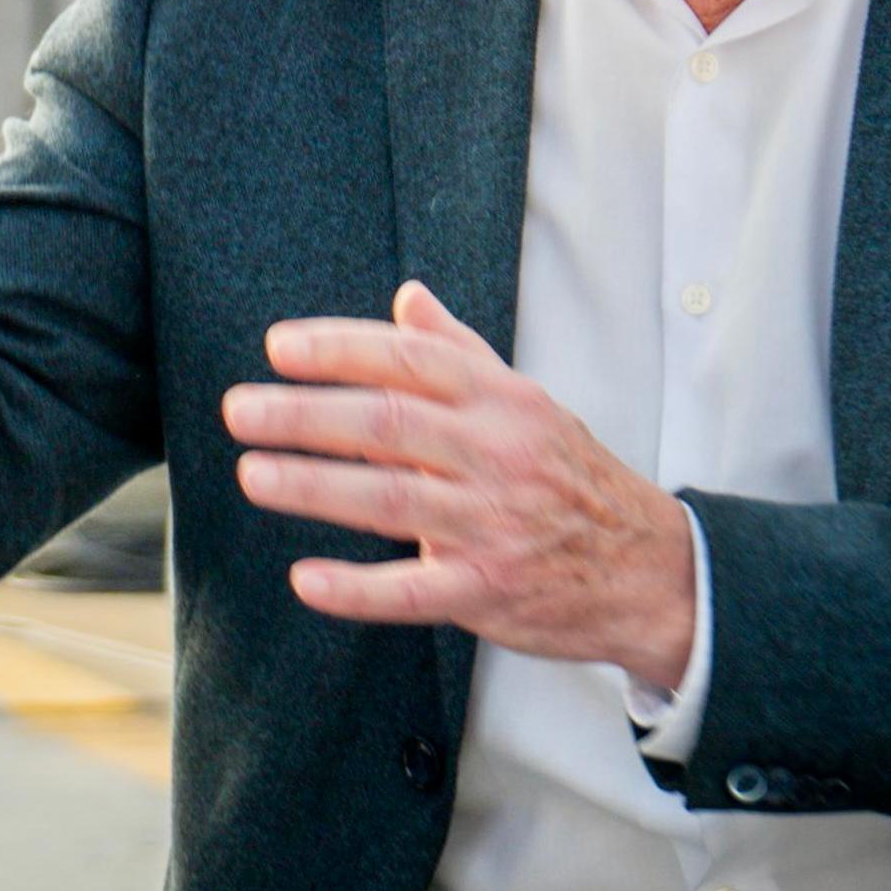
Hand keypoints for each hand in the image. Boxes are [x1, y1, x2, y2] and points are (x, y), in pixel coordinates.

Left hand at [221, 280, 696, 691]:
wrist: (649, 570)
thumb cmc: (571, 477)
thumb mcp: (527, 401)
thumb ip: (459, 351)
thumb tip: (406, 297)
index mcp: (502, 401)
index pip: (412, 361)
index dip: (342, 349)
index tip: (279, 346)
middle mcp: (496, 455)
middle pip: (389, 424)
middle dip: (307, 414)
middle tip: (241, 409)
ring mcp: (492, 526)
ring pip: (391, 500)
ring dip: (315, 487)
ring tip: (253, 473)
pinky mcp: (488, 593)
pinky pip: (413, 591)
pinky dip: (358, 588)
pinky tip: (307, 579)